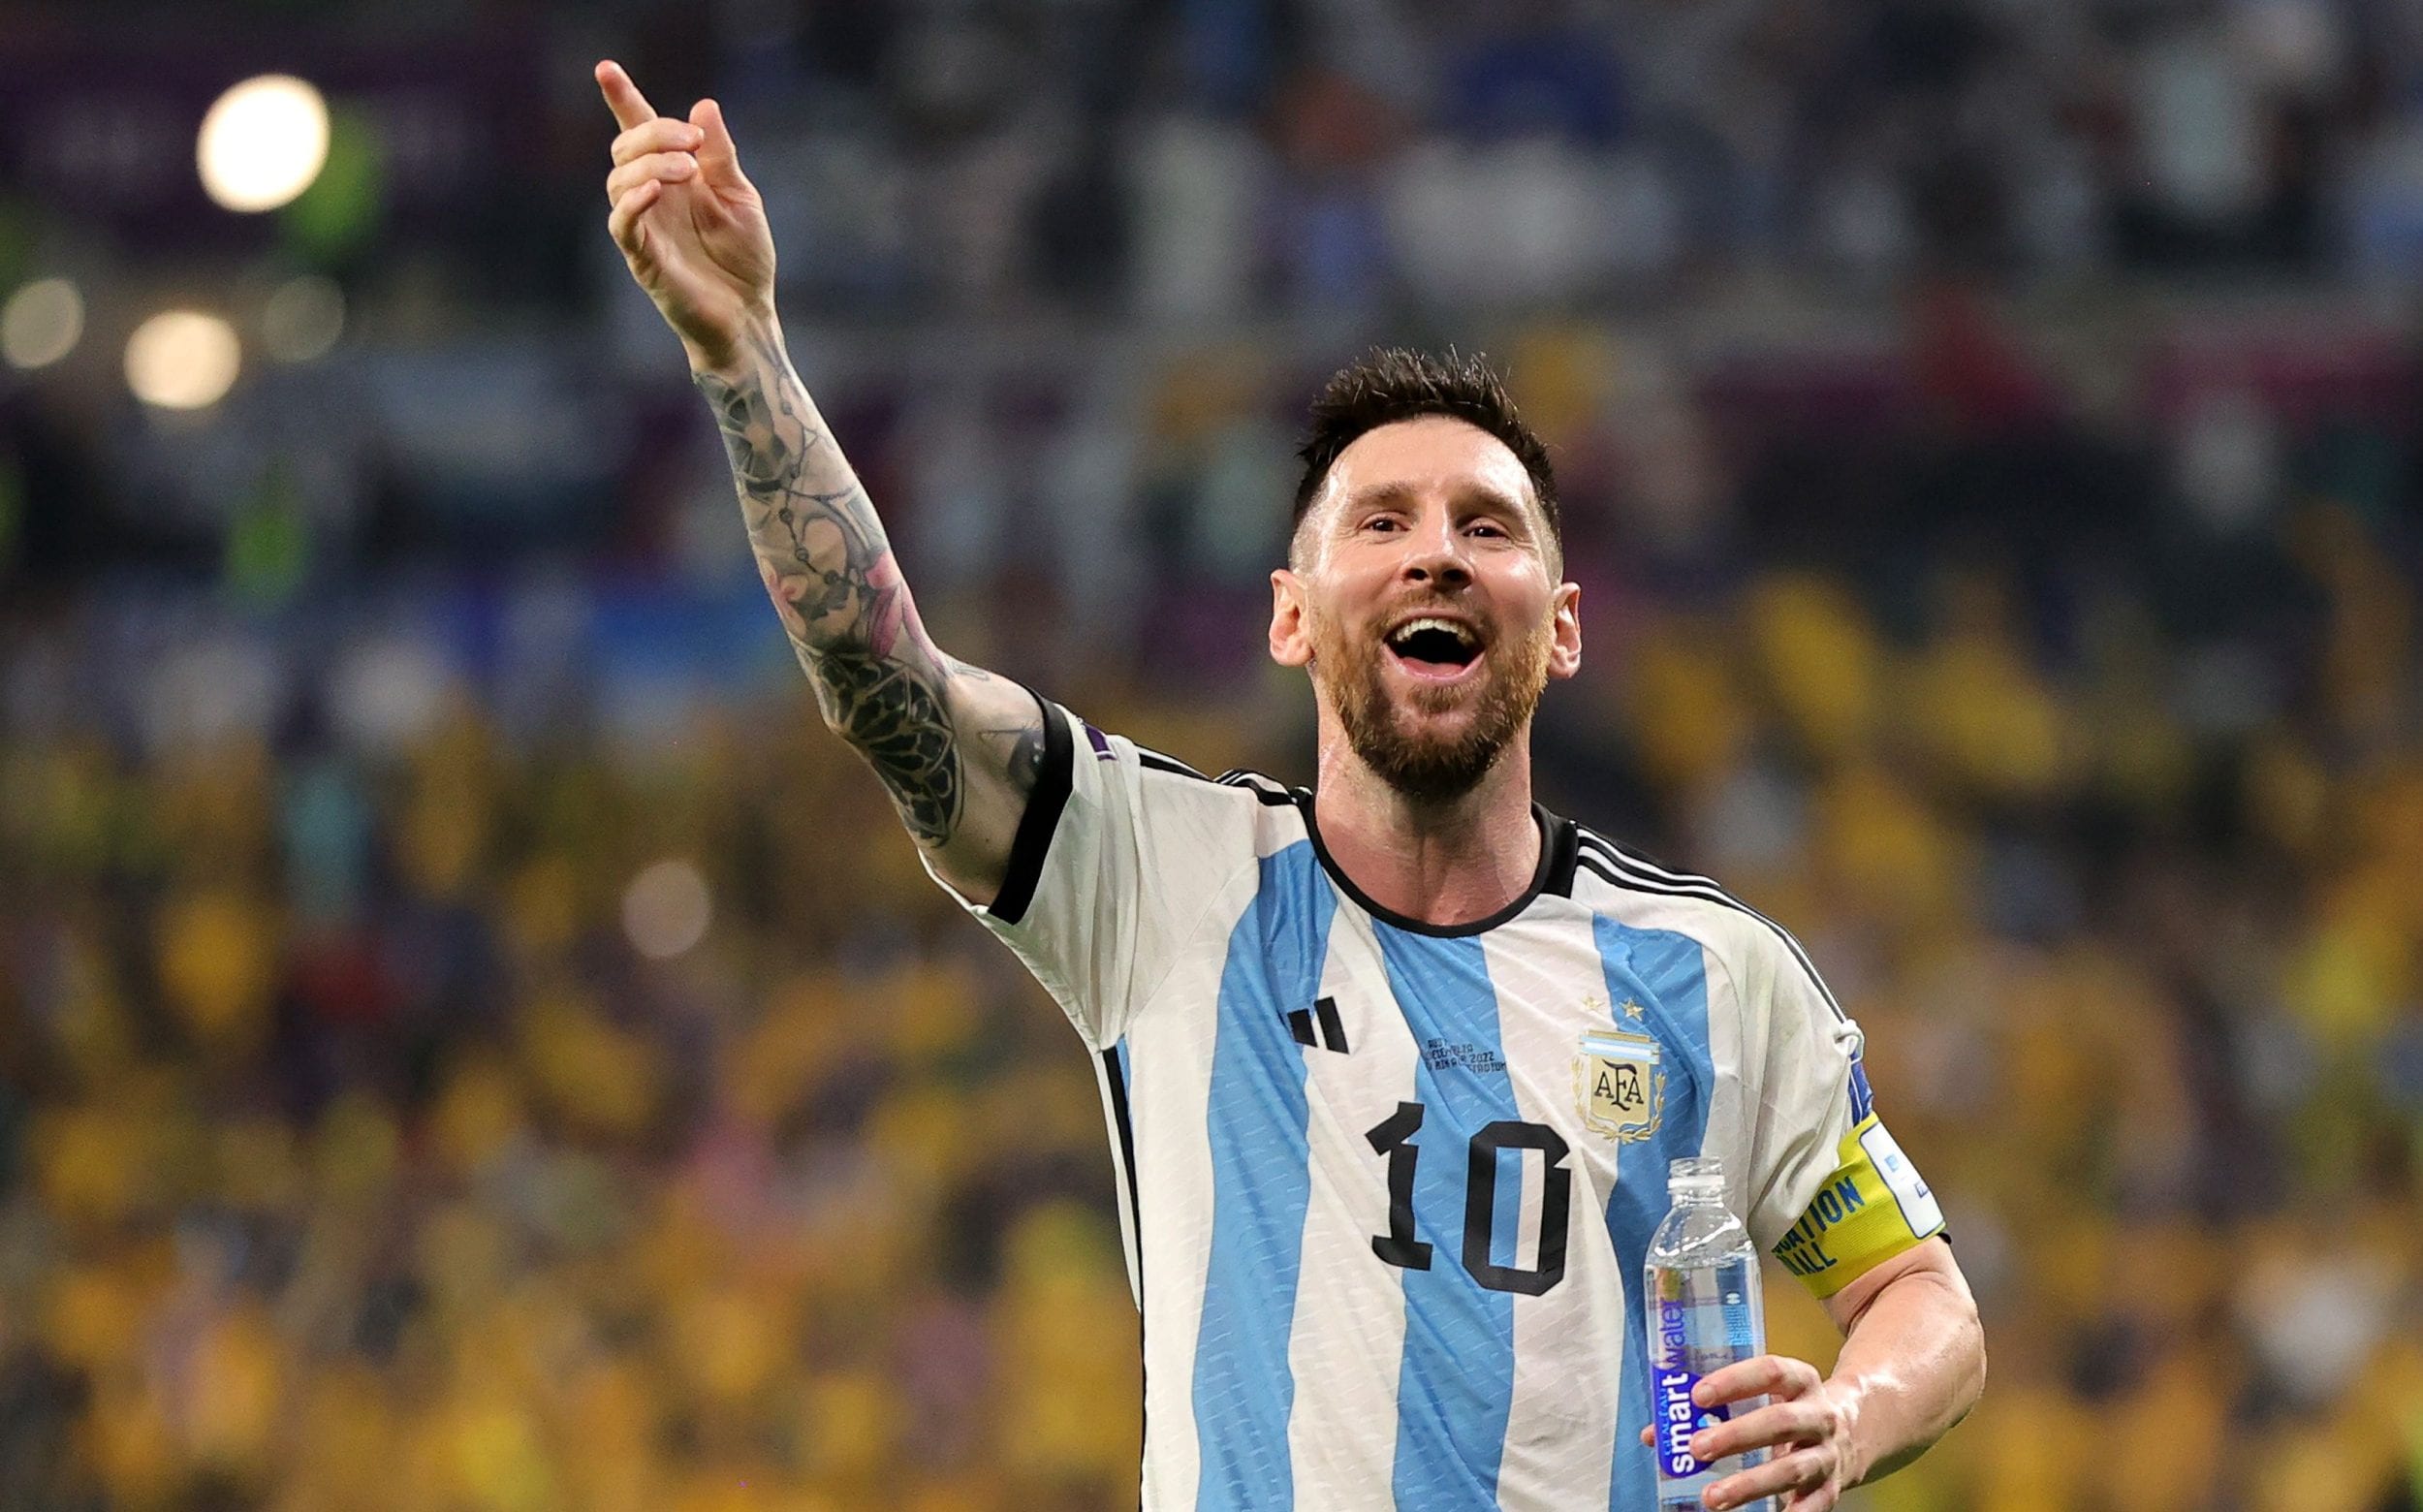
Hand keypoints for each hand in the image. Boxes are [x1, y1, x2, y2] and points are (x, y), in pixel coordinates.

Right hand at [595, 60, 775, 370]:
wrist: (748, 313)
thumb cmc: (743, 258)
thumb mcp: (739, 196)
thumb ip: (720, 155)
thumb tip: (703, 105)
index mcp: (673, 178)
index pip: (639, 131)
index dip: (622, 100)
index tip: (606, 68)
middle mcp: (652, 198)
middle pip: (624, 147)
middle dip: (654, 133)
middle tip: (693, 142)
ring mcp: (643, 227)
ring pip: (618, 180)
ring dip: (651, 163)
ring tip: (686, 169)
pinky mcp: (643, 258)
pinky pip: (623, 223)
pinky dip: (634, 200)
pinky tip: (656, 188)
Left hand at [1636, 1354, 1854, 1510]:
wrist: (1855, 1432)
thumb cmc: (1790, 1410)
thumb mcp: (1764, 1396)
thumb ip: (1711, 1409)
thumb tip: (1656, 1435)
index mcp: (1801, 1381)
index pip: (1770, 1371)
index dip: (1734, 1382)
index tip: (1697, 1395)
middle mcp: (1820, 1415)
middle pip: (1781, 1422)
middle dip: (1737, 1436)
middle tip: (1697, 1448)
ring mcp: (1828, 1454)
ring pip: (1793, 1470)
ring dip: (1750, 1484)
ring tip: (1712, 1497)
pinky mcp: (1832, 1488)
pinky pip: (1815, 1506)